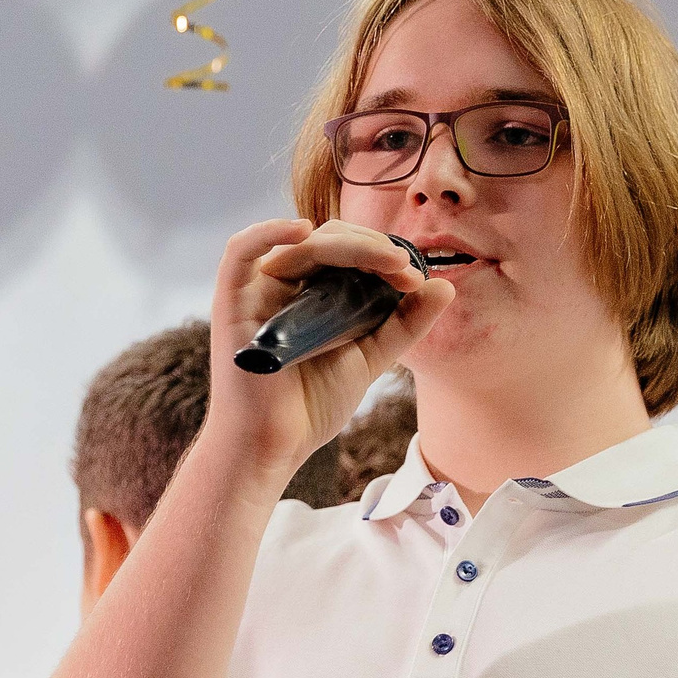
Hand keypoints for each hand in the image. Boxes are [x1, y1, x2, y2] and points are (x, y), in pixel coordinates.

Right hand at [202, 219, 452, 479]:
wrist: (273, 448)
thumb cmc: (312, 405)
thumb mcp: (370, 358)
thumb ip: (404, 323)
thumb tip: (445, 286)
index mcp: (314, 292)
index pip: (348, 250)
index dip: (383, 255)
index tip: (416, 279)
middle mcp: (285, 284)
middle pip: (328, 240)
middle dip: (372, 248)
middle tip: (406, 270)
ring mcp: (257, 290)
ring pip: (300, 243)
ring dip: (349, 244)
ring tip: (388, 260)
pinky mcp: (232, 300)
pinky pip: (240, 252)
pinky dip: (268, 232)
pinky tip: (301, 228)